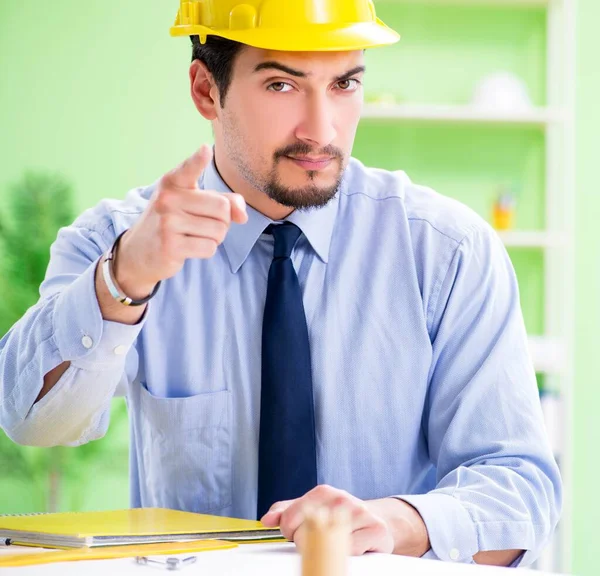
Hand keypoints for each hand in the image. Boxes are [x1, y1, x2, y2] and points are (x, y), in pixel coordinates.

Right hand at [113, 145, 247, 297]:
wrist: (138, 253)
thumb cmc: (172, 223)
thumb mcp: (191, 205)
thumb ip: (223, 202)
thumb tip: (243, 216)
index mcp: (172, 183)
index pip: (188, 169)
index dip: (198, 160)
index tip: (206, 149)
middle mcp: (168, 199)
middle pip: (222, 208)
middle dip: (223, 221)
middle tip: (203, 225)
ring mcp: (167, 222)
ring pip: (219, 230)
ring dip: (214, 238)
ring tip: (193, 236)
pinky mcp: (171, 246)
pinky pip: (210, 247)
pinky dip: (206, 250)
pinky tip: (189, 247)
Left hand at [260, 485, 429, 556]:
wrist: (375, 520)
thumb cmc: (341, 516)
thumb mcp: (312, 508)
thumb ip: (287, 511)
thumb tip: (267, 519)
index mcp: (324, 492)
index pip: (292, 516)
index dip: (288, 529)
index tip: (292, 532)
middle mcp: (342, 500)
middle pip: (307, 531)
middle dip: (305, 541)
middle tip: (317, 539)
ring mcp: (360, 514)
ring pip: (329, 543)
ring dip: (328, 549)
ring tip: (334, 542)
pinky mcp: (376, 530)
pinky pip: (351, 551)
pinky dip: (348, 554)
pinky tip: (352, 546)